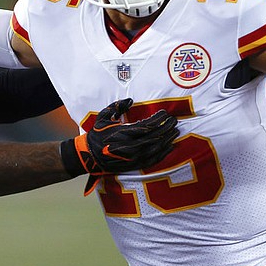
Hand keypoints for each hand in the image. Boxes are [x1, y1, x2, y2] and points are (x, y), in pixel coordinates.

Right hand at [60, 98, 178, 176]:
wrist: (90, 156)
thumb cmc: (97, 134)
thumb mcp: (102, 117)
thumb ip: (116, 106)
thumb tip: (130, 100)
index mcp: (123, 132)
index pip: (147, 125)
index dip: (158, 119)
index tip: (164, 113)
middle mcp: (131, 146)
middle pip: (155, 136)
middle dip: (166, 127)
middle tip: (174, 121)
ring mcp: (134, 157)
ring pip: (156, 147)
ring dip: (168, 138)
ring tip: (175, 131)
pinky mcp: (135, 164)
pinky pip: (154, 159)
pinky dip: (164, 152)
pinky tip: (170, 146)